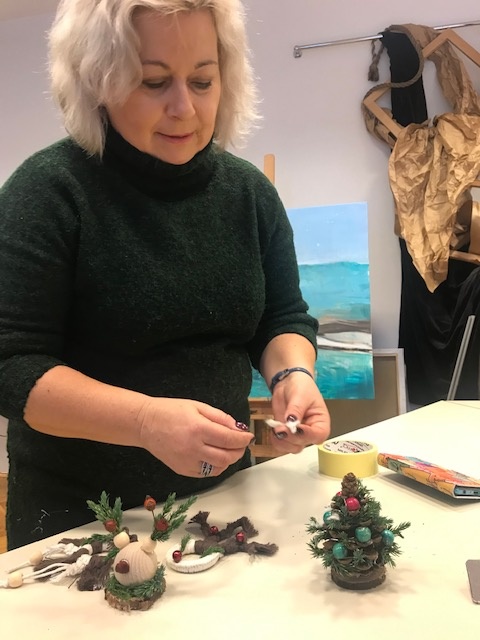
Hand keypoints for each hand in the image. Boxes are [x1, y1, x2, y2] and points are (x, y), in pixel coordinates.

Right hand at [137, 397, 252, 476]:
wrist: (145, 424)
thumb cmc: (171, 411)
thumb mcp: (197, 406)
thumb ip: (219, 417)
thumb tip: (237, 428)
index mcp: (198, 429)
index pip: (228, 439)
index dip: (243, 439)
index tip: (249, 436)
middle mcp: (193, 448)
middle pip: (226, 457)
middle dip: (239, 451)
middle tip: (241, 445)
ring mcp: (186, 462)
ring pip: (218, 468)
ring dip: (228, 460)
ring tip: (229, 450)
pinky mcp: (181, 470)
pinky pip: (205, 473)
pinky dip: (215, 466)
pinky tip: (214, 456)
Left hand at [269, 373, 329, 453]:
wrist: (288, 382)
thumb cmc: (301, 387)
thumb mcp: (300, 395)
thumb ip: (296, 410)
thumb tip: (291, 423)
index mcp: (321, 421)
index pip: (319, 435)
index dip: (307, 435)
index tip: (296, 428)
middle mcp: (310, 431)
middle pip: (303, 443)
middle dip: (290, 437)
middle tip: (280, 427)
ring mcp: (297, 434)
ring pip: (292, 447)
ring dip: (282, 441)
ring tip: (276, 428)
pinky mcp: (286, 434)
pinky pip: (281, 444)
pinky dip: (275, 440)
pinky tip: (273, 430)